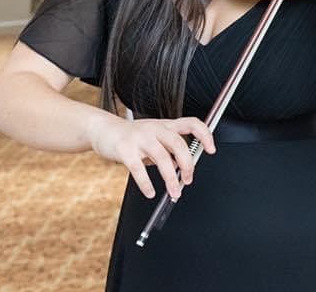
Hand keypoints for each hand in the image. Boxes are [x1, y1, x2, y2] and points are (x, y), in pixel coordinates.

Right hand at [88, 115, 215, 199]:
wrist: (104, 129)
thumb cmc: (132, 136)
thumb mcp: (154, 138)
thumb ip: (168, 151)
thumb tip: (181, 170)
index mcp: (165, 125)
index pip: (191, 123)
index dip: (204, 135)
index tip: (211, 149)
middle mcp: (155, 128)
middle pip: (178, 144)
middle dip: (187, 164)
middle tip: (188, 180)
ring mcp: (140, 137)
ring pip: (162, 158)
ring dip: (170, 179)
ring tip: (173, 192)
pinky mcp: (125, 149)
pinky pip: (138, 168)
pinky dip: (146, 183)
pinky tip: (150, 192)